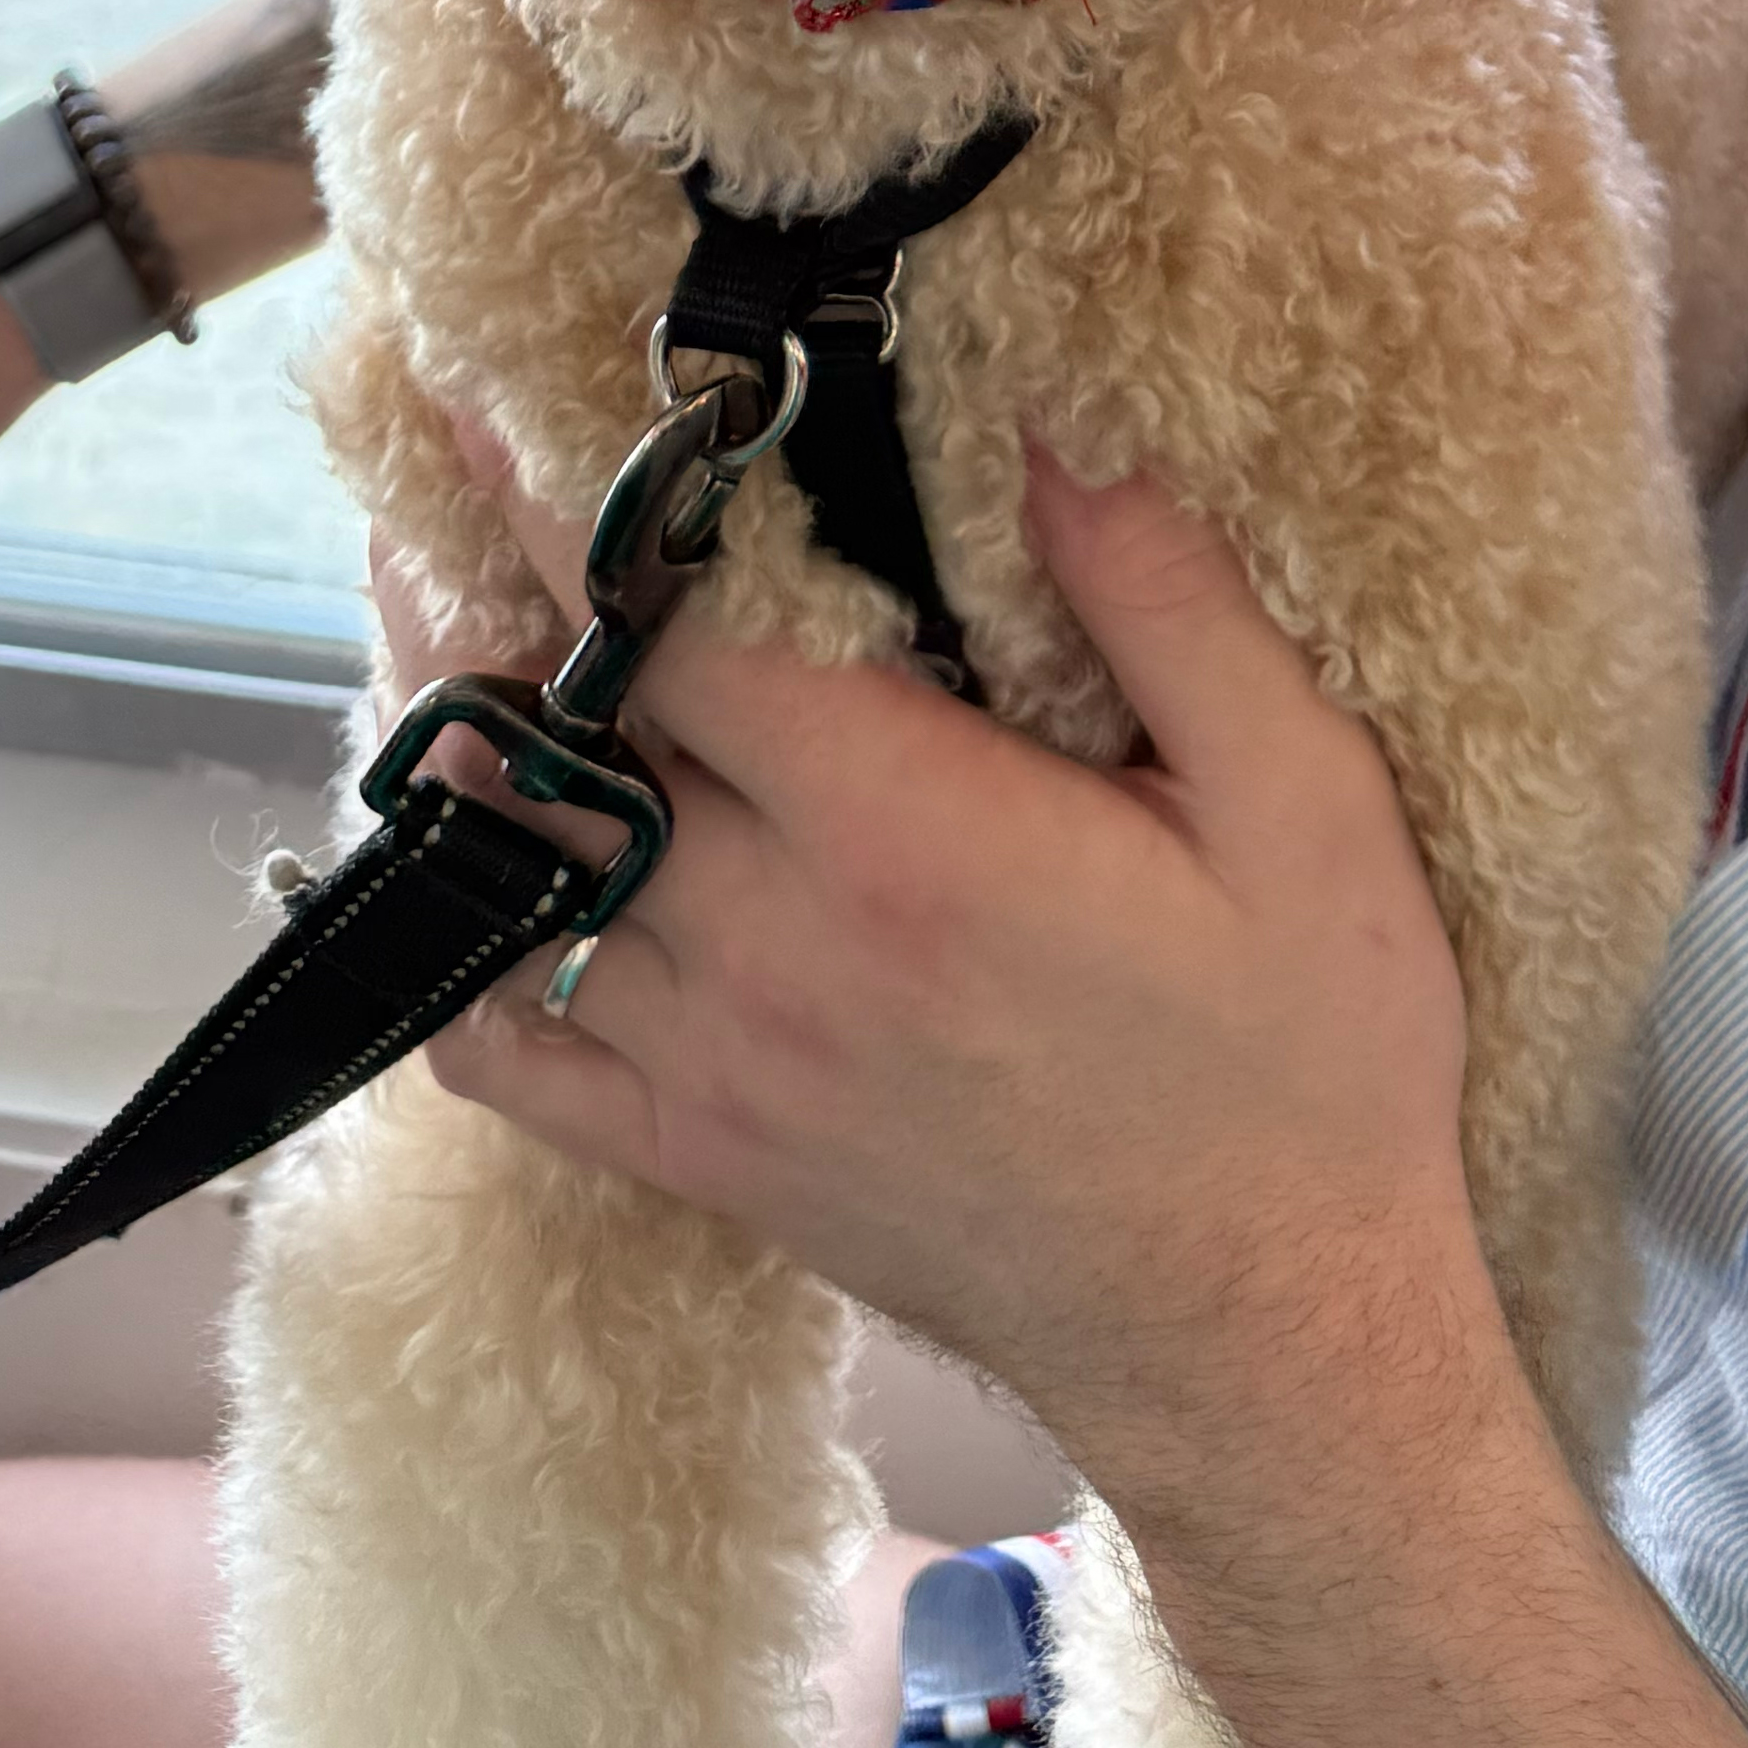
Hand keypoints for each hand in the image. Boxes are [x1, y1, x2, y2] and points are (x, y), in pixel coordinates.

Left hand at [397, 439, 1499, 1513]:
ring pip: (516, 883)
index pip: (672, 640)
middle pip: (559, 746)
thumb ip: (1165, 602)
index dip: (564, 511)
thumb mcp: (1303, 803)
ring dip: (474, 758)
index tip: (483, 402)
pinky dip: (462, 951)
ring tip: (450, 638)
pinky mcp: (708, 1161)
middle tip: (444, 495)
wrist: (1269, 1346)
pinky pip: (512, 1057)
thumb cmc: (1304, 1063)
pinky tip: (481, 868)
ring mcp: (722, 1068)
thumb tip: (1048, 425)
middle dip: (491, 606)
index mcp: (908, 838)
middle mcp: (775, 949)